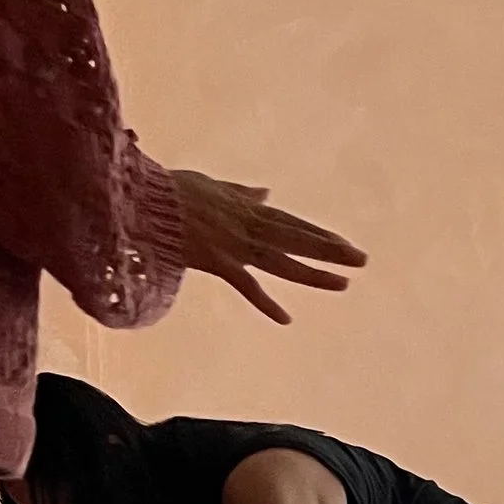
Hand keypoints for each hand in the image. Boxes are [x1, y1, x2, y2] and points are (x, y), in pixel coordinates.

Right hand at [169, 171, 365, 323]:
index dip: (320, 235)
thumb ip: (243, 192)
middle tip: (362, 260)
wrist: (142, 202)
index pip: (292, 223)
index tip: (346, 245)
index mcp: (247, 209)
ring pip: (282, 261)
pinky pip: (245, 285)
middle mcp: (248, 226)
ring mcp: (235, 244)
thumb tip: (267, 193)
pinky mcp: (217, 261)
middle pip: (297, 240)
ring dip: (313, 274)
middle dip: (331, 250)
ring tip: (343, 283)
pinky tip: (286, 318)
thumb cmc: (171, 191)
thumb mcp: (213, 185)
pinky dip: (265, 302)